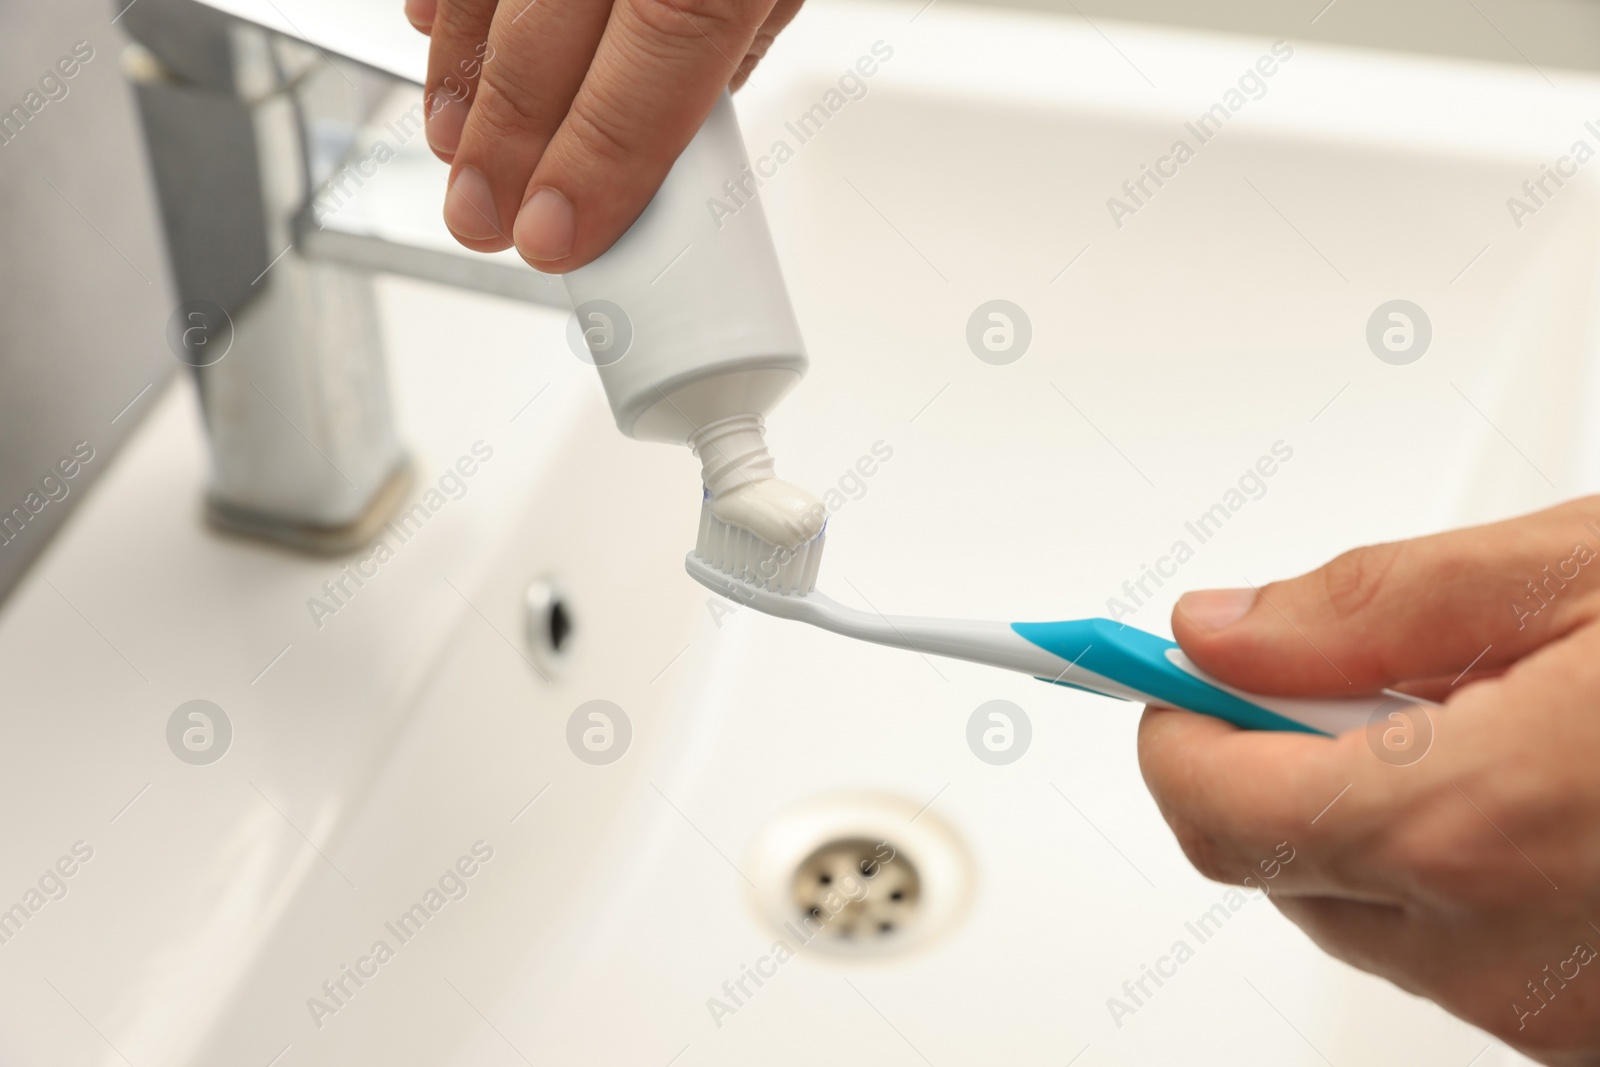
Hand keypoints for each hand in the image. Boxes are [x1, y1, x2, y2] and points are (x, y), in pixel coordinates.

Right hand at [404, 0, 805, 270]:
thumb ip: (733, 43)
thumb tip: (680, 128)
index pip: (653, 72)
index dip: (594, 166)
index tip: (553, 238)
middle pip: (544, 46)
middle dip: (504, 151)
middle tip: (485, 221)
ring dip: (461, 82)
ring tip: (455, 152)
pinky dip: (449, 2)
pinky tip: (436, 40)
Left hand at [1138, 496, 1599, 1065]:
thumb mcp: (1578, 575)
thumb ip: (1373, 605)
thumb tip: (1218, 634)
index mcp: (1472, 828)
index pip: (1214, 808)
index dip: (1176, 727)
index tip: (1158, 673)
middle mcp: (1501, 953)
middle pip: (1276, 863)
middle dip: (1278, 761)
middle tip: (1356, 672)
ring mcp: (1550, 1010)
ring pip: (1363, 910)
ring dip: (1374, 815)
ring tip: (1489, 724)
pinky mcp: (1590, 1029)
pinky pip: (1456, 950)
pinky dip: (1456, 870)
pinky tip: (1542, 792)